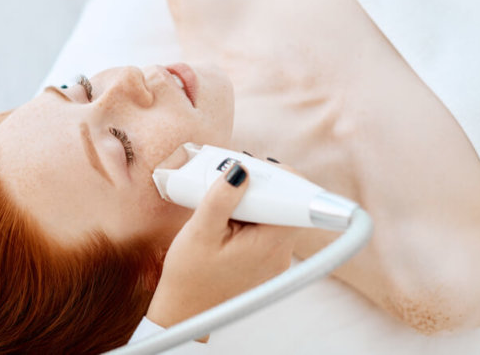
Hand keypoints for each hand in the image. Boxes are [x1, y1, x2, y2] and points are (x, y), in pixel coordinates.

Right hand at [146, 163, 298, 335]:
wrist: (184, 311)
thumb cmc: (189, 276)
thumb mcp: (200, 232)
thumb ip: (222, 199)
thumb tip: (241, 170)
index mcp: (269, 247)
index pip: (296, 205)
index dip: (283, 180)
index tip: (260, 168)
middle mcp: (279, 255)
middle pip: (285, 207)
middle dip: (262, 186)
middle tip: (234, 176)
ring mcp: (273, 259)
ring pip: (274, 216)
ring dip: (253, 200)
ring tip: (225, 196)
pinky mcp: (264, 260)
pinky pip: (265, 228)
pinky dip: (249, 215)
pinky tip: (226, 215)